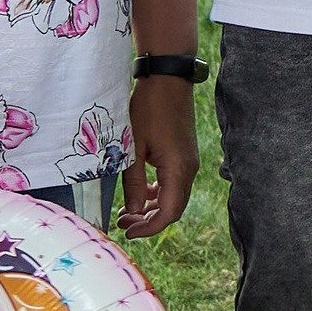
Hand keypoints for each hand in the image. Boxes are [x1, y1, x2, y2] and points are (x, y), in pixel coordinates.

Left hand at [117, 73, 200, 238]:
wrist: (168, 79)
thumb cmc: (148, 109)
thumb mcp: (133, 148)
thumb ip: (133, 183)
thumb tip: (132, 212)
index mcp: (178, 169)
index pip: (169, 213)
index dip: (149, 228)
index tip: (127, 231)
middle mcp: (188, 168)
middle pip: (173, 208)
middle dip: (148, 220)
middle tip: (122, 223)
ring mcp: (188, 161)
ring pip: (174, 196)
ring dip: (153, 207)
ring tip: (127, 211)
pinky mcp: (184, 154)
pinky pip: (174, 183)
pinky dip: (158, 193)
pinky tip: (141, 192)